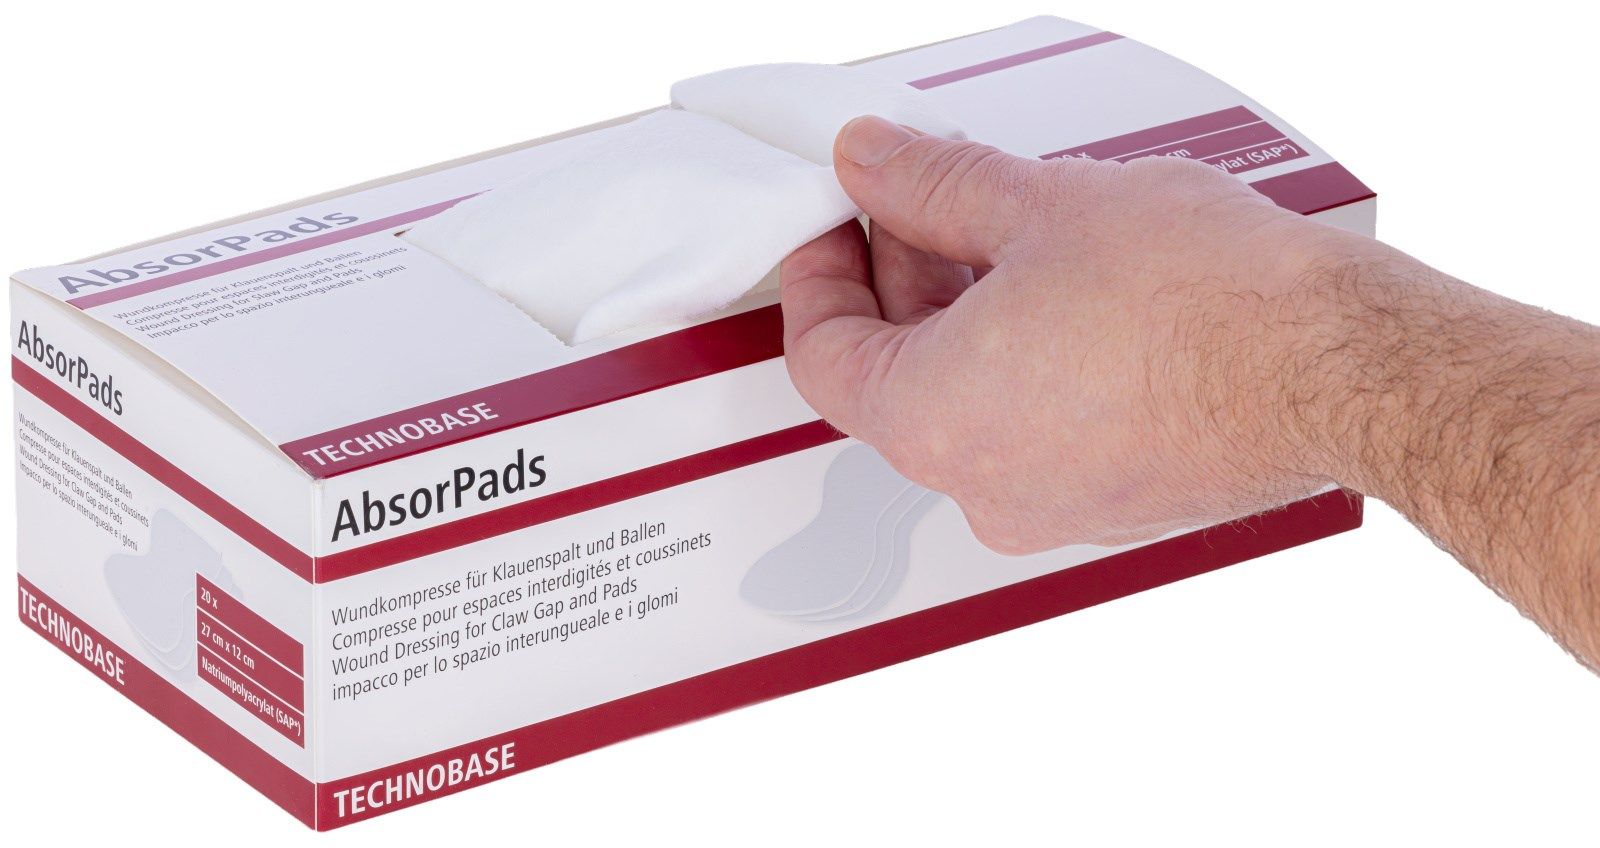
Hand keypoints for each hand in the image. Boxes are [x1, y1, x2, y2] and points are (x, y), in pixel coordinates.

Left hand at [780, 116, 1370, 552]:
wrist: (1334, 366)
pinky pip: (1038, 429)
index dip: (818, 274)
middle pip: (896, 378)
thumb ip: (930, 184)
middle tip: (930, 205)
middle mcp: (980, 486)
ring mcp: (1050, 506)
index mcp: (930, 423)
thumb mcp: (1036, 205)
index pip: (821, 355)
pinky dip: (1029, 363)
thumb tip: (875, 164)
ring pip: (971, 403)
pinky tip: (1070, 295)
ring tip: (1014, 235)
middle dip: (904, 281)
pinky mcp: (1114, 503)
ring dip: (970, 318)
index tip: (838, 224)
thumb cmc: (1205, 305)